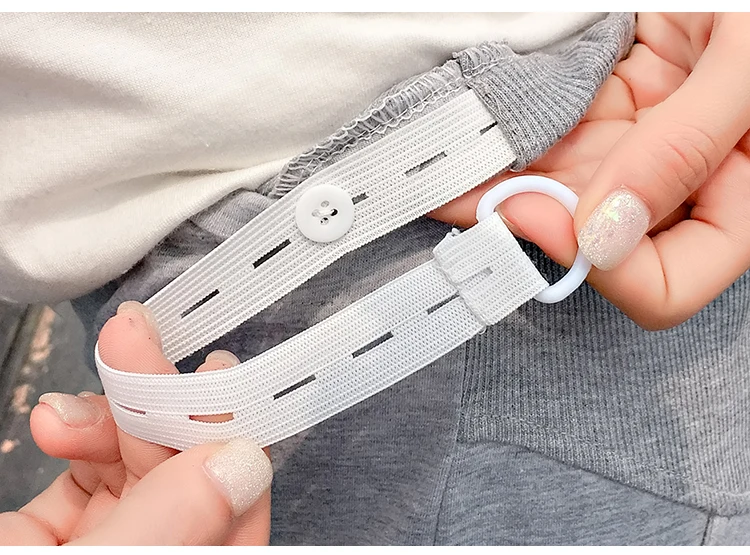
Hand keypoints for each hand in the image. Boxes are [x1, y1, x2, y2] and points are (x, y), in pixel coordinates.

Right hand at [0, 302, 271, 544]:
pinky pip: (92, 473)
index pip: (237, 507)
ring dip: (113, 417)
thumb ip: (165, 530)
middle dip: (161, 405)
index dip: (224, 435)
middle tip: (135, 342)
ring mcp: (114, 547)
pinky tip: (53, 423)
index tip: (211, 374)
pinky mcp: (63, 536)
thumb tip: (244, 465)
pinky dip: (79, 436)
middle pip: (189, 476)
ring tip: (64, 407)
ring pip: (141, 464)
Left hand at [431, 13, 749, 329]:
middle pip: (586, 241)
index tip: (539, 212)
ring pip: (552, 191)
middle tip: (455, 194)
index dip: (600, 266)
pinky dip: (505, 138)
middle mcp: (676, 187)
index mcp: (734, 197)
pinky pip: (546, 137)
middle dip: (520, 220)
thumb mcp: (744, 68)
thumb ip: (682, 150)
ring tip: (438, 171)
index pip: (665, 285)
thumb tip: (602, 234)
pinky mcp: (602, 110)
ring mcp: (632, 150)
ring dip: (494, 184)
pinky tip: (464, 134)